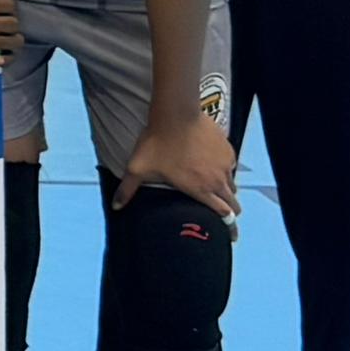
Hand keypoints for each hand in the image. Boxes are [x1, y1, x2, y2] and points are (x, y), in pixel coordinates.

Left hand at [118, 110, 240, 220]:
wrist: (175, 114)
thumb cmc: (157, 143)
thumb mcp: (138, 168)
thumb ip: (127, 190)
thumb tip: (115, 207)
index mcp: (201, 190)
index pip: (224, 215)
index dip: (229, 227)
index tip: (230, 236)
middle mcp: (218, 180)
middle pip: (233, 203)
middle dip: (230, 211)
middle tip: (225, 215)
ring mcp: (225, 164)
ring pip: (232, 184)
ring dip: (226, 189)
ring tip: (216, 190)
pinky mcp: (228, 149)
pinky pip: (230, 165)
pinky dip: (224, 170)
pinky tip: (213, 167)